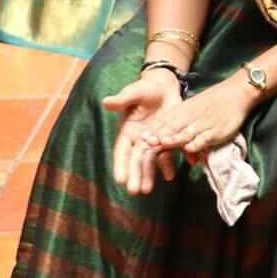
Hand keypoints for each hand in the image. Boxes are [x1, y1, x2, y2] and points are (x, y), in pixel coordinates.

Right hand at [103, 68, 182, 195]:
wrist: (164, 86)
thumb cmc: (145, 88)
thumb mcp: (134, 93)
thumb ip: (122, 100)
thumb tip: (106, 101)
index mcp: (127, 131)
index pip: (122, 151)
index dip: (121, 165)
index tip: (119, 179)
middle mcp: (138, 140)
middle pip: (135, 160)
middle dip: (134, 175)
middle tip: (134, 191)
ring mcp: (153, 141)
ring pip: (149, 161)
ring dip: (148, 175)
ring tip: (147, 190)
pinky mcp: (167, 139)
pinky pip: (167, 154)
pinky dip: (168, 164)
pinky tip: (170, 176)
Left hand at [137, 76, 258, 164]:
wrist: (235, 93)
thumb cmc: (210, 103)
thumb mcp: (190, 108)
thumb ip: (176, 122)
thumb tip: (159, 138)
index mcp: (181, 111)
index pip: (163, 123)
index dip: (152, 131)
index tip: (140, 140)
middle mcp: (189, 118)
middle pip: (170, 129)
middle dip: (158, 138)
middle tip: (145, 146)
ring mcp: (202, 125)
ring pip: (185, 133)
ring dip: (174, 139)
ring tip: (163, 144)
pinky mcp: (215, 131)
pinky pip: (205, 138)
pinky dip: (197, 143)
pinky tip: (190, 148)